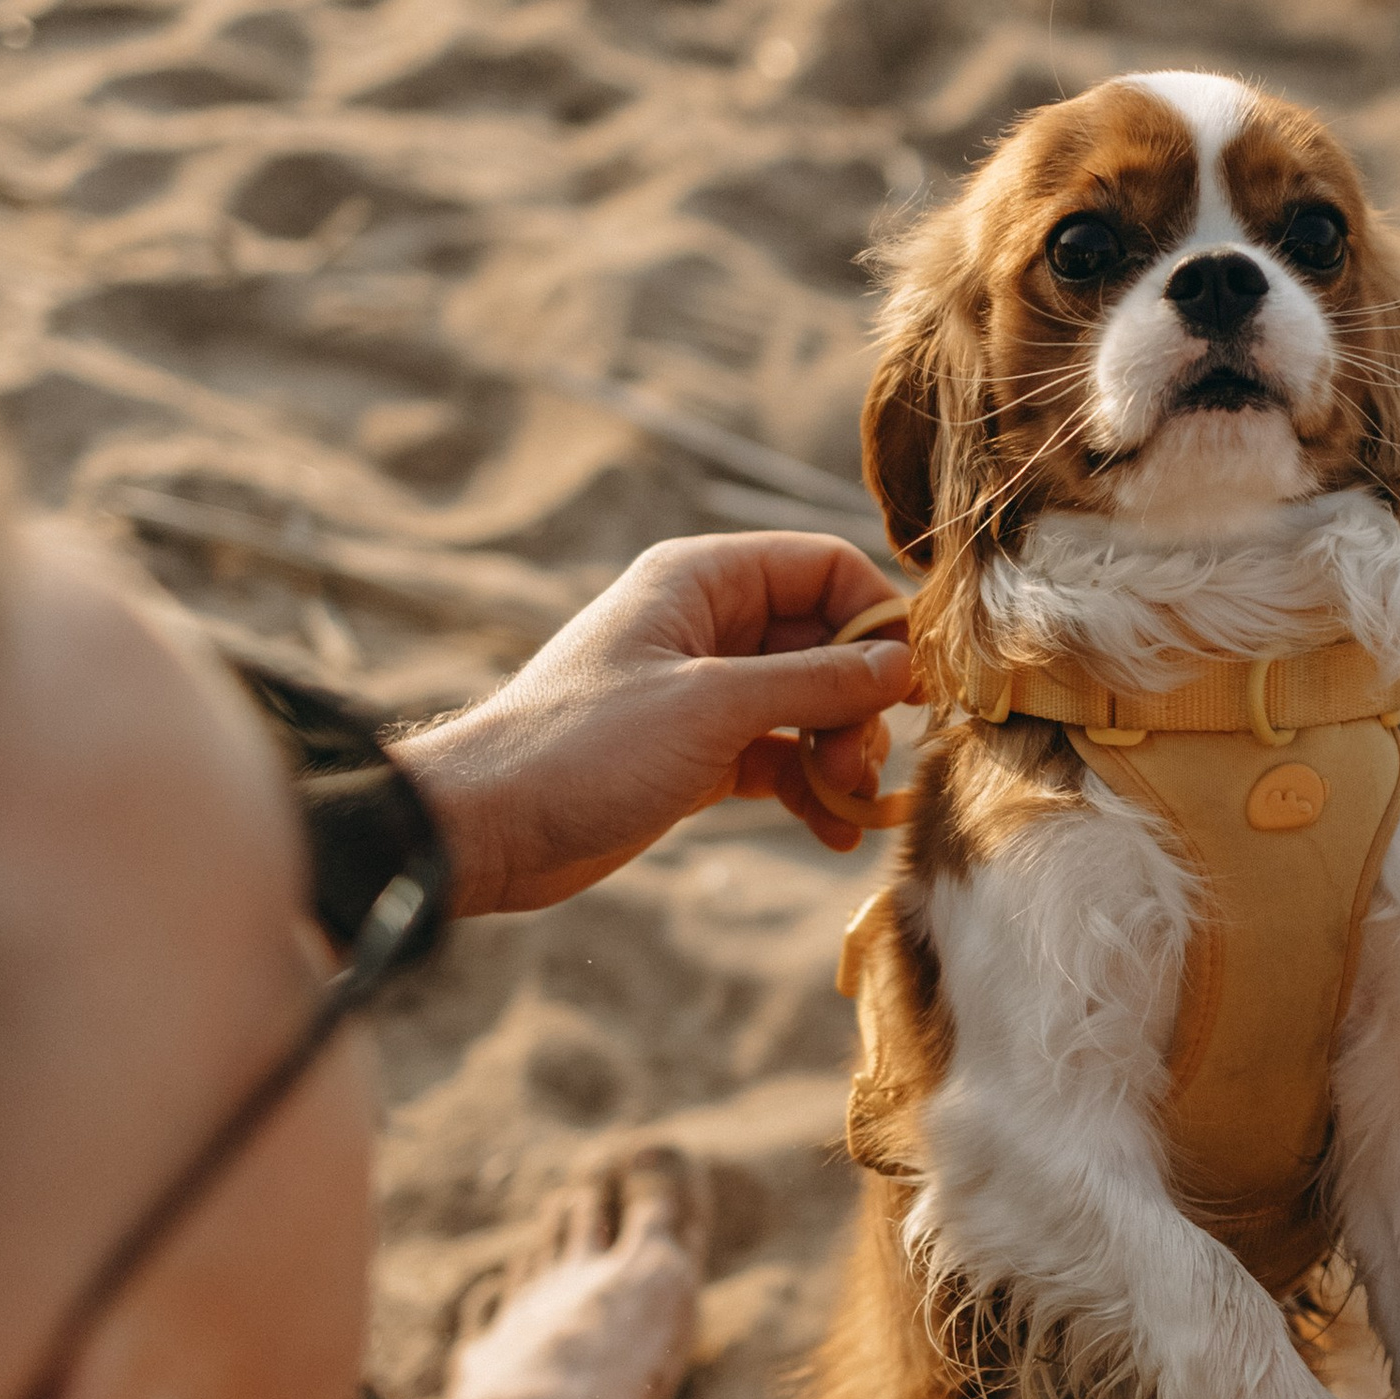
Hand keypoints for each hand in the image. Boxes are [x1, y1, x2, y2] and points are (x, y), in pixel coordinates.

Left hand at [400, 535, 917, 914]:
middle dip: (860, 704)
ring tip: (847, 805)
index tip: (912, 686)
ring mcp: (704, 692)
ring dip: (842, 753)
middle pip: (827, 643)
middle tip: (862, 763)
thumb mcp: (712, 706)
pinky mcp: (699, 753)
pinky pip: (781, 757)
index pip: (824, 568)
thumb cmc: (582, 748)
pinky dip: (811, 788)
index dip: (876, 620)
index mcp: (702, 580)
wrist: (487, 828)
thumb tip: (903, 666)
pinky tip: (831, 830)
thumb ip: (816, 682)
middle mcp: (708, 625)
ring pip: (810, 706)